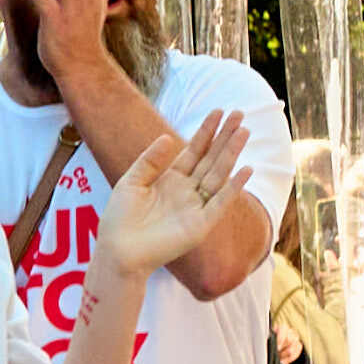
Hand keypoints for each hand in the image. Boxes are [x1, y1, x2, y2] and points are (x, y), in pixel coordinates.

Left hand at [94, 108, 251, 277]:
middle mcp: (187, 191)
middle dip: (225, 137)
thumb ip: (150, 160)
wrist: (117, 251)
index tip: (218, 111)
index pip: (194, 151)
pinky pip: (220, 203)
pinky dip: (234, 188)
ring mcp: (196, 207)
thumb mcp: (131, 182)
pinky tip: (245, 170)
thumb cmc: (120, 219)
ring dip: (232, 154)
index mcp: (171, 180)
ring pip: (218, 175)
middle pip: (211, 159)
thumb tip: (169, 136)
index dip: (206, 132)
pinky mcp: (200, 225)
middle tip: (239, 114)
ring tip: (244, 132)